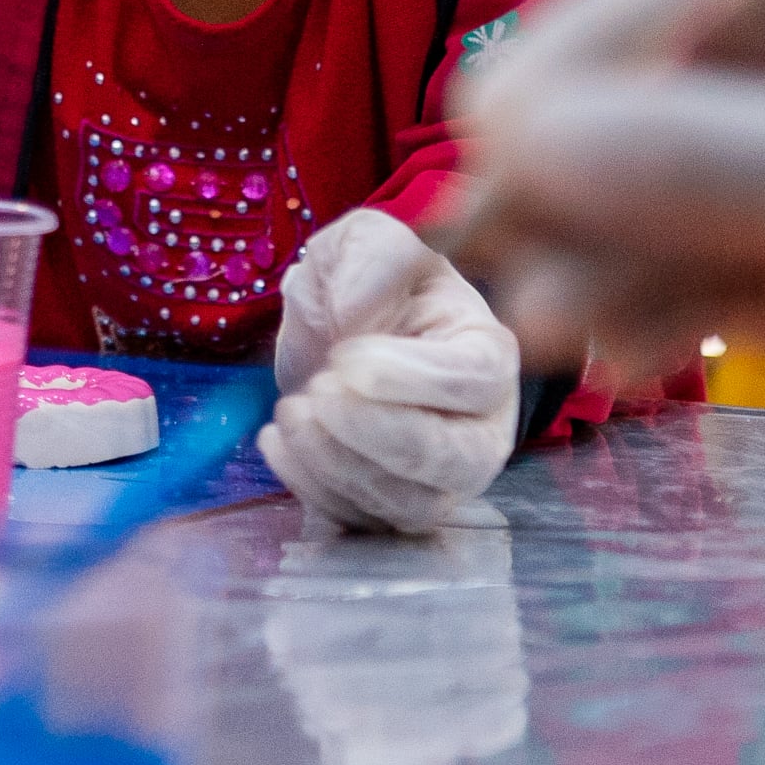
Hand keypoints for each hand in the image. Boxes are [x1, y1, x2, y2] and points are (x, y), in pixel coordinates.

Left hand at [258, 210, 519, 533]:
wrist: (343, 331)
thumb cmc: (373, 283)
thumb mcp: (369, 240)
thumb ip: (372, 257)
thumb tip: (356, 312)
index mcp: (486, 354)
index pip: (472, 381)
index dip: (409, 377)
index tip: (344, 357)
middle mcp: (478, 428)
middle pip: (453, 460)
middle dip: (374, 433)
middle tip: (316, 391)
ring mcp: (438, 479)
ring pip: (407, 504)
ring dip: (337, 465)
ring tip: (291, 412)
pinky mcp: (388, 507)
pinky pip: (362, 524)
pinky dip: (312, 490)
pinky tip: (278, 442)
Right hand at [453, 0, 764, 568]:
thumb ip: (694, 157)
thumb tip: (504, 130)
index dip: (578, 53)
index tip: (485, 127)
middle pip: (658, 98)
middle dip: (570, 175)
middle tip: (481, 243)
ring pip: (664, 198)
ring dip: (589, 256)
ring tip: (538, 328)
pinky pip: (695, 277)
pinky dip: (639, 311)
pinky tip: (604, 356)